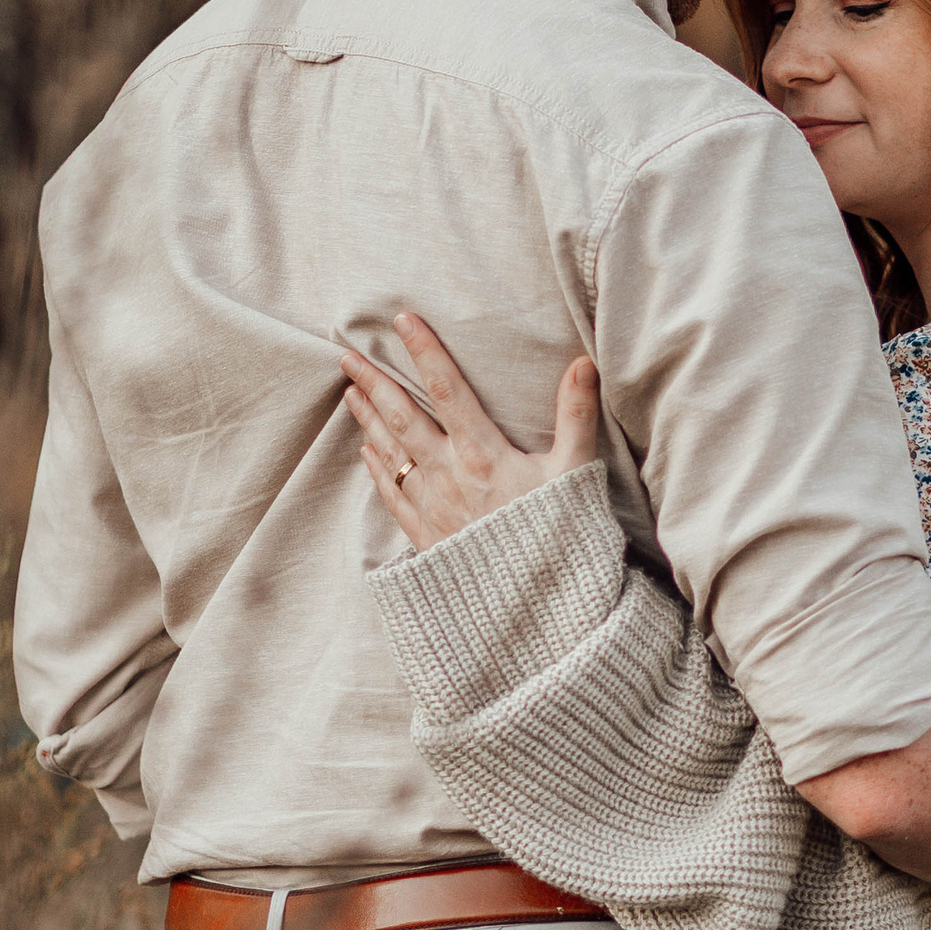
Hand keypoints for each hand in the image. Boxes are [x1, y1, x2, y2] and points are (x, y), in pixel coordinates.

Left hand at [341, 312, 599, 556]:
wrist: (535, 608)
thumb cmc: (559, 538)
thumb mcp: (575, 473)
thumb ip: (577, 417)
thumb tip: (584, 364)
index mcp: (483, 454)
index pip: (449, 390)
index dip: (426, 353)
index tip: (403, 321)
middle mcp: (449, 476)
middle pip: (403, 418)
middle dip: (374, 383)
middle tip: (347, 354)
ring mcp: (432, 507)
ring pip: (390, 452)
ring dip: (367, 419)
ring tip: (349, 391)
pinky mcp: (426, 536)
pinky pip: (392, 494)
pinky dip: (377, 468)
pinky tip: (367, 452)